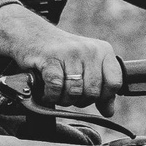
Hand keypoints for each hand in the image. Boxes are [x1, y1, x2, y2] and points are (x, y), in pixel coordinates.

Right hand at [0, 2, 121, 105]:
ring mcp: (70, 52)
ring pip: (75, 91)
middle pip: (93, 91)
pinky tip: (47, 92)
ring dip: (64, 99)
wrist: (31, 34)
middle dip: (80, 101)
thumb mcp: (85, 66)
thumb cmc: (60, 54)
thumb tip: (109, 111)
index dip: (103, 97)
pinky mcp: (50, 58)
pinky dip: (50, 95)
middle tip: (69, 95)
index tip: (91, 97)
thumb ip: (100, 88)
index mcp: (103, 50)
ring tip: (58, 93)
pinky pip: (56, 87)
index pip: (114, 82)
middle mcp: (90, 49)